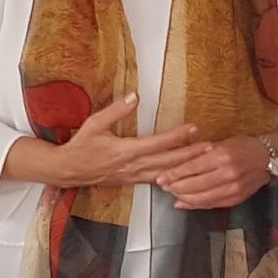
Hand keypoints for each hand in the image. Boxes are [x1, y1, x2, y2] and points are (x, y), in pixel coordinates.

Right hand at [36, 95, 199, 189]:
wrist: (67, 170)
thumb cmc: (80, 146)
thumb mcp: (94, 123)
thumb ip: (116, 110)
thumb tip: (135, 96)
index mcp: (126, 151)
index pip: (157, 143)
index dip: (176, 136)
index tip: (192, 128)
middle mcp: (133, 166)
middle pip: (168, 161)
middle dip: (190, 155)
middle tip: (210, 148)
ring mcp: (133, 176)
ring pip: (165, 174)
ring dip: (185, 168)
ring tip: (203, 162)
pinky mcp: (131, 182)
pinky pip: (156, 181)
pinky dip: (171, 179)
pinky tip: (183, 177)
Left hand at [150, 135, 273, 210]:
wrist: (268, 158)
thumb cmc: (244, 147)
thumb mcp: (222, 143)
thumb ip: (201, 154)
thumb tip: (179, 164)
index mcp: (223, 156)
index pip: (192, 167)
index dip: (174, 174)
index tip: (162, 176)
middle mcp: (228, 173)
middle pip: (195, 185)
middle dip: (175, 187)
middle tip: (163, 186)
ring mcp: (233, 188)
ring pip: (202, 198)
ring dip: (184, 197)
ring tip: (172, 194)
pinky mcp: (236, 198)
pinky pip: (211, 204)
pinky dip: (196, 205)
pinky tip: (184, 202)